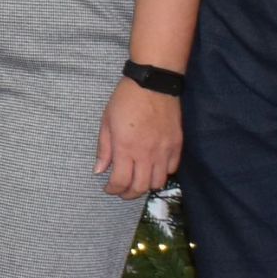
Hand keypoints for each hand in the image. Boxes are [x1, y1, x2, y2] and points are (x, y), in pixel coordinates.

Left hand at [96, 79, 181, 199]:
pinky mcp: (177, 145)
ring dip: (146, 185)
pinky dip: (162, 173)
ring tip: (138, 180)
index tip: (109, 188)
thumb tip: (99, 171)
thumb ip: (104, 149)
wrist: (153, 84)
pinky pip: (172, 169)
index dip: (113, 190)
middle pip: (140, 187)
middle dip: (129, 194)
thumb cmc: (125, 100)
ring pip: (158, 182)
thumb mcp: (107, 122)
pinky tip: (154, 167)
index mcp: (125, 148)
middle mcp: (146, 154)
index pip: (120, 181)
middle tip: (122, 191)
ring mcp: (164, 151)